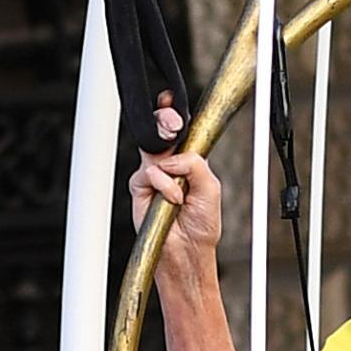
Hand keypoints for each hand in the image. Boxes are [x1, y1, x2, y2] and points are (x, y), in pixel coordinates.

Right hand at [129, 101, 223, 276]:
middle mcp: (170, 164)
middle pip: (160, 130)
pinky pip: (149, 174)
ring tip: (181, 190)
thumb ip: (196, 164)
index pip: (180, 130)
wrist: (188, 250)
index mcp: (189, 160)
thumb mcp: (211, 188)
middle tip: (173, 127)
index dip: (173, 113)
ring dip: (169, 165)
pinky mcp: (139, 187)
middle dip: (165, 121)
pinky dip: (164, 186)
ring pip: (152, 151)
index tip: (170, 100)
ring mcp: (153, 175)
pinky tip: (172, 200)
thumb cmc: (202, 223)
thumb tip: (175, 157)